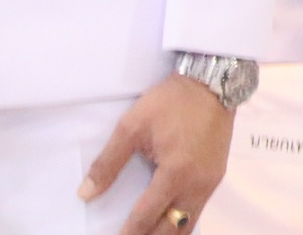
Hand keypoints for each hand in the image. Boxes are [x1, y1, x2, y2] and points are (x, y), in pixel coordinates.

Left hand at [79, 74, 233, 234]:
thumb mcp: (132, 126)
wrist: (213, 83)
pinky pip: (198, 209)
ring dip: (167, 233)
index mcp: (175, 173)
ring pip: (189, 223)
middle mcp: (197, 184)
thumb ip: (108, 163)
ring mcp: (211, 181)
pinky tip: (168, 222)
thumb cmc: (171, 102)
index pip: (146, 217)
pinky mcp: (217, 175)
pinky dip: (182, 221)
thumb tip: (86, 193)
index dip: (128, 234)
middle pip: (172, 228)